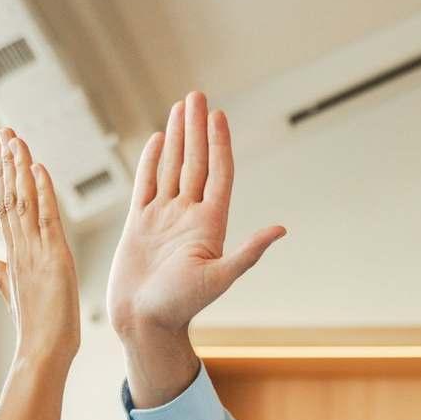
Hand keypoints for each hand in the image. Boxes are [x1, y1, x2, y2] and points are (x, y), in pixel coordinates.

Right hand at [0, 129, 79, 362]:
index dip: (3, 177)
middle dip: (7, 162)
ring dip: (20, 168)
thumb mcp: (14, 295)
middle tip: (4, 130)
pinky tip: (37, 168)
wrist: (43, 353)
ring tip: (14, 138)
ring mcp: (34, 252)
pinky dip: (42, 193)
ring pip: (24, 201)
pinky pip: (47, 219)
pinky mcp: (54, 258)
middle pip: (11, 196)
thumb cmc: (35, 329)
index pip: (7, 207)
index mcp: (15, 254)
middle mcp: (20, 248)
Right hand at [105, 91, 285, 341]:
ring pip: (171, 167)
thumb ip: (248, 253)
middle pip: (194, 162)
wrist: (143, 324)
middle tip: (196, 95)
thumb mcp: (219, 279)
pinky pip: (146, 184)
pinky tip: (158, 140)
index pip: (217, 173)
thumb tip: (280, 229)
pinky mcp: (140, 224)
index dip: (219, 143)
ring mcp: (164, 218)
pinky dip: (151, 161)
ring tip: (179, 108)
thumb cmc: (180, 307)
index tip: (218, 115)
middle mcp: (188, 216)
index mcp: (210, 224)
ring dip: (177, 137)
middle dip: (196, 128)